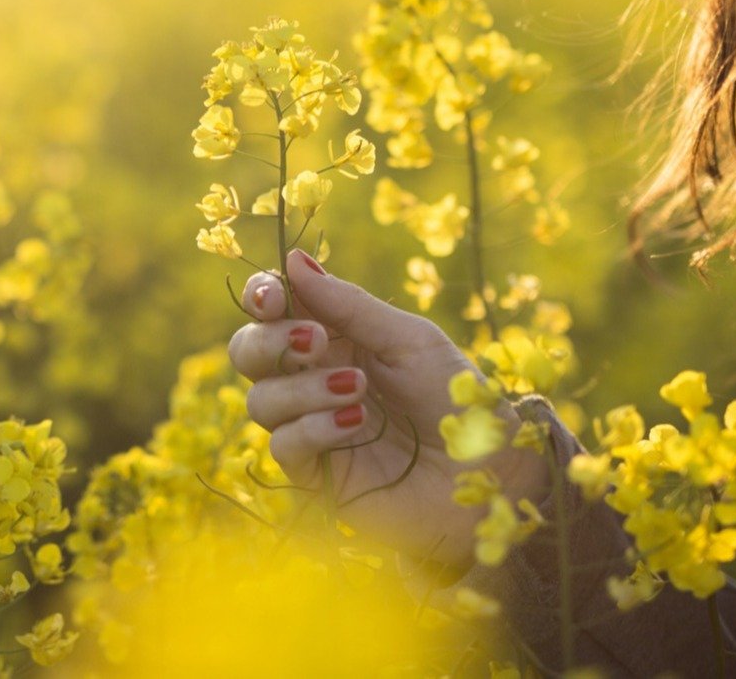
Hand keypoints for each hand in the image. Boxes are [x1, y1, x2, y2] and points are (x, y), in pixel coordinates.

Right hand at [227, 249, 548, 569]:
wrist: (487, 468)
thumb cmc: (454, 395)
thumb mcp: (409, 339)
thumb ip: (350, 305)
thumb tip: (293, 260)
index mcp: (335, 336)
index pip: (274, 308)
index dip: (261, 296)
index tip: (273, 296)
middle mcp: (314, 377)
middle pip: (249, 352)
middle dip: (270, 341)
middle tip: (317, 342)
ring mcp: (311, 426)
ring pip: (261, 400)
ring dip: (303, 388)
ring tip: (359, 388)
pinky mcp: (316, 474)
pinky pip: (284, 444)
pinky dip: (314, 427)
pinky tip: (356, 422)